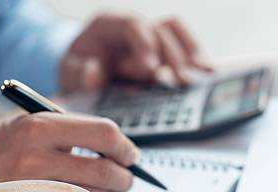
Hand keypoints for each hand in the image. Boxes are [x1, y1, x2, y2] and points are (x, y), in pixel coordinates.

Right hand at [0, 113, 139, 191]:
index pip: (105, 134)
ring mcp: (36, 186)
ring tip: (107, 187)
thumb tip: (126, 152)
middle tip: (127, 177)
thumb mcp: (43, 121)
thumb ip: (83, 131)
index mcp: (43, 126)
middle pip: (105, 171)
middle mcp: (37, 156)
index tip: (131, 155)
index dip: (125, 147)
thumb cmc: (18, 139)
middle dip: (125, 177)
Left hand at [60, 14, 211, 91]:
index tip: (151, 69)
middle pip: (160, 29)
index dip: (145, 44)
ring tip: (204, 72)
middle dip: (173, 55)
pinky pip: (183, 44)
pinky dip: (196, 55)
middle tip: (182, 81)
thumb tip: (95, 74)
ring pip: (176, 30)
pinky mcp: (162, 51)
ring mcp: (149, 36)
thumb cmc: (78, 70)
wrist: (83, 70)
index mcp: (109, 24)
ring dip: (191, 51)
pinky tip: (208, 71)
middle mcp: (133, 26)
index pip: (132, 24)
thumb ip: (79, 74)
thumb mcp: (70, 73)